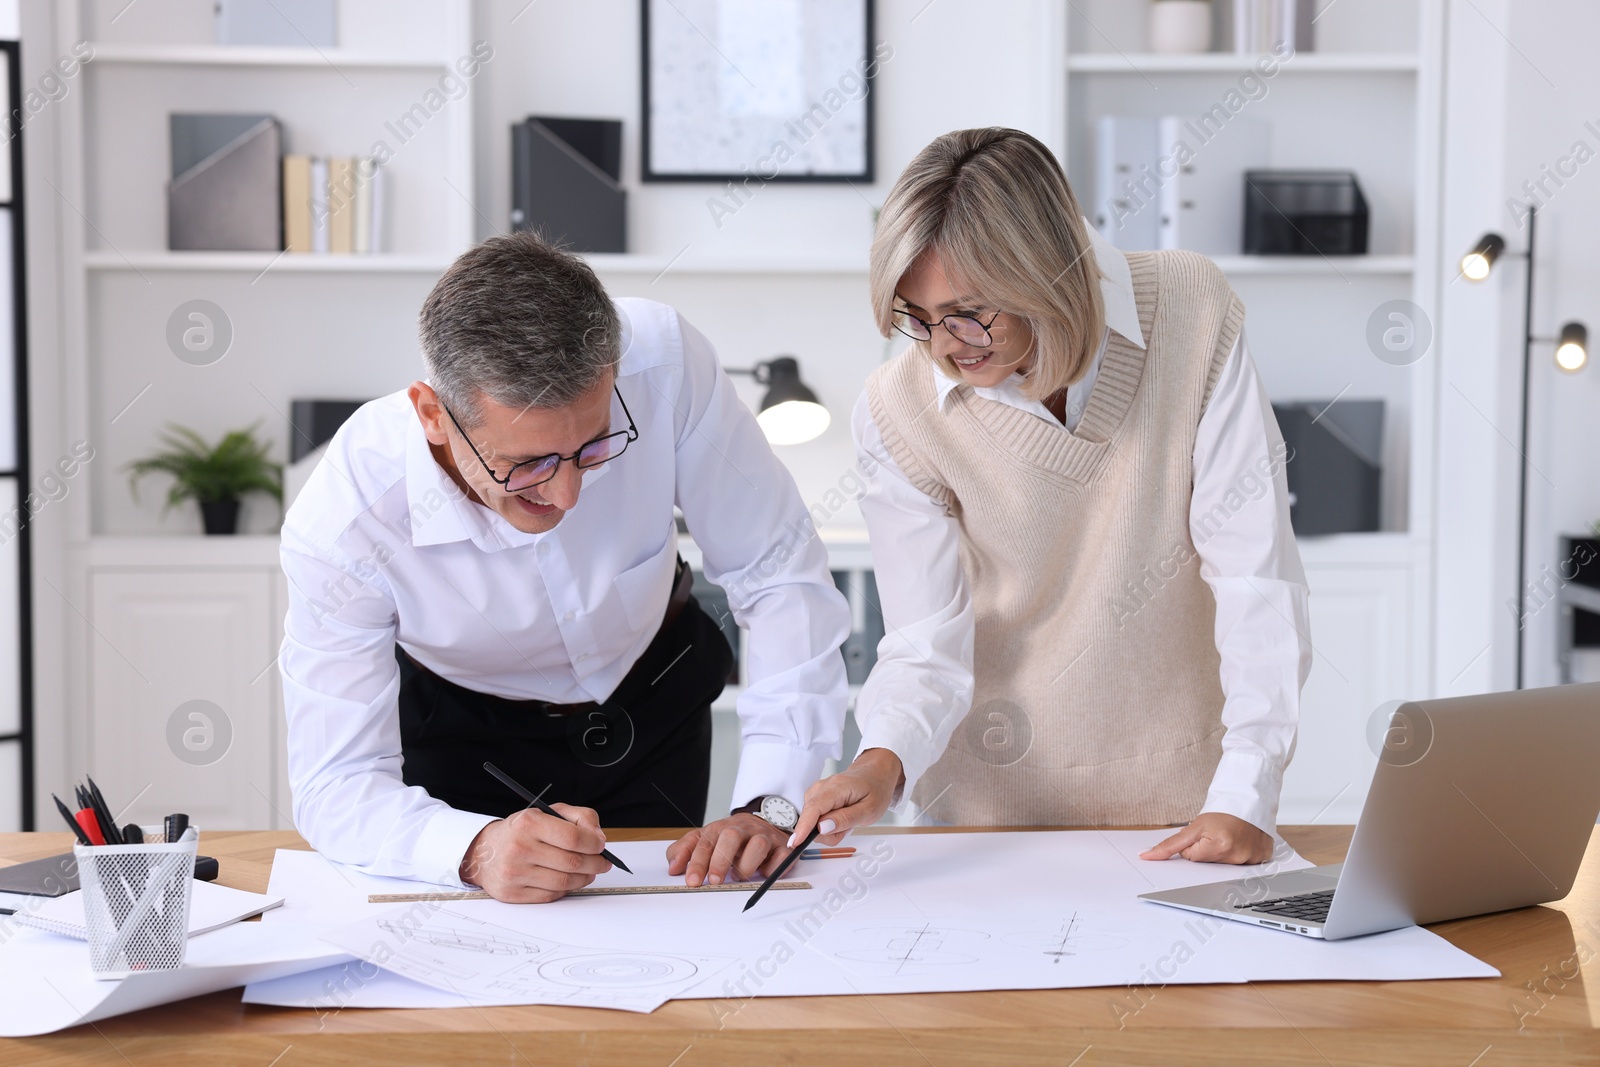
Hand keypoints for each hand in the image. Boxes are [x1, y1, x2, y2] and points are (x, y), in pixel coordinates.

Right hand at [457, 804, 612, 902]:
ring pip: (564, 882)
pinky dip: (566, 890)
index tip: (601, 845)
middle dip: (595, 864)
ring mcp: (514, 873)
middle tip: (603, 862)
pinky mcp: (512, 894)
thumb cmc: (521, 831)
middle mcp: (519, 848)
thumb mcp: (548, 812)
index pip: (572, 837)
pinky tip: (569, 881)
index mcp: (528, 823)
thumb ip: (579, 817)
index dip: (594, 844)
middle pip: (571, 862)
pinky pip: (550, 896)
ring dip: (584, 878)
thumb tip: (599, 837)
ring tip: (589, 872)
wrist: (484, 852)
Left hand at [666, 813, 790, 885]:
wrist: (763, 821)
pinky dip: (773, 868)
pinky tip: (764, 873)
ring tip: (738, 876)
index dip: (698, 862)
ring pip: (758, 844)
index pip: (706, 842)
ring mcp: (764, 836)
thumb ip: (684, 851)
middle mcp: (742, 829)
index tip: (692, 880)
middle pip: (731, 837)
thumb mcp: (705, 840)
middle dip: (720, 861)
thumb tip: (673, 867)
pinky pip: (781, 856)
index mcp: (721, 828)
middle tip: (714, 881)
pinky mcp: (782, 847)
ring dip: (746, 865)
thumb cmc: (731, 837)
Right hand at [790, 748, 904, 847]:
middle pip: (811, 818)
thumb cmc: (875, 790)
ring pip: (812, 821)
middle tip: (848, 829)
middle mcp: (822, 787)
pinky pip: (814, 818)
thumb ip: (845, 819)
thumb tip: (822, 828)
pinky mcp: (816, 797)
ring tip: (847, 821)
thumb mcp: (869, 810)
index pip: (814, 808)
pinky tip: (839, 819)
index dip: (803, 827)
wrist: (875, 774)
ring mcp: (817, 791)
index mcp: (837, 787)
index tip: (795, 843)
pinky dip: (826, 824)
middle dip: (827, 833)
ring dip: (828, 830)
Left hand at [1139, 812, 1273, 864]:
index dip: (1194, 846)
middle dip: (1209, 851)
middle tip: (1218, 835)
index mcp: (1219, 847)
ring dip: (1225, 853)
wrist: (1249, 799)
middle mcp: (1237, 856)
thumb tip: (1146, 856)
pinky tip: (1243, 841)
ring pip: (1225, 864)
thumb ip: (1170, 845)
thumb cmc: (1223, 813)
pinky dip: (1242, 854)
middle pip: (1208, 864)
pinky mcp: (1264, 857)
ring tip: (1231, 837)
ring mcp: (1252, 858)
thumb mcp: (1193, 826)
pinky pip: (1246, 863)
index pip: (1192, 858)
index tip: (1204, 835)